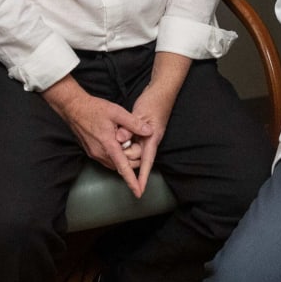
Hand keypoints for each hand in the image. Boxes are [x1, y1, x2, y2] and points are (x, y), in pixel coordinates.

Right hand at [43, 75, 152, 195]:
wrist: (73, 108)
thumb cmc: (94, 108)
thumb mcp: (117, 112)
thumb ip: (133, 123)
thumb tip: (149, 131)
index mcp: (108, 144)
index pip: (123, 167)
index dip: (132, 181)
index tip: (138, 192)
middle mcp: (100, 153)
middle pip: (120, 166)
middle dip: (132, 163)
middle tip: (141, 151)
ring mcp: (94, 153)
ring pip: (113, 163)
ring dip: (123, 160)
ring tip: (130, 147)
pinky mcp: (91, 151)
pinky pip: (106, 160)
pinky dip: (115, 157)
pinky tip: (118, 145)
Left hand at [127, 52, 190, 193]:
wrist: (162, 90)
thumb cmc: (154, 101)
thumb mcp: (140, 114)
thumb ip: (130, 128)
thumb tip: (120, 141)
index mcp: (152, 138)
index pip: (147, 161)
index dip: (143, 177)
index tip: (139, 191)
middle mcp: (150, 140)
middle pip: (137, 156)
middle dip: (127, 154)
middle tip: (119, 141)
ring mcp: (147, 136)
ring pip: (134, 149)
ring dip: (125, 147)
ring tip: (118, 135)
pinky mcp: (143, 132)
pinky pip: (133, 142)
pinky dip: (126, 141)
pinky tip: (120, 136)